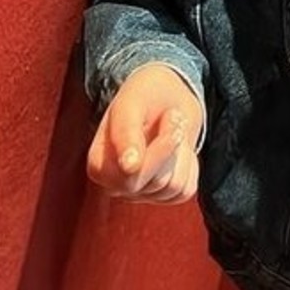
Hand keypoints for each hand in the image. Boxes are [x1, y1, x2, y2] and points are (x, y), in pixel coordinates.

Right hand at [86, 63, 202, 204]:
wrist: (167, 95)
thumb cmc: (144, 95)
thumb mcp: (131, 102)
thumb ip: (125, 132)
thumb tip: (129, 167)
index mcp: (99, 165)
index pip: (131, 176)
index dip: (158, 149)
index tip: (170, 114)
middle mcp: (116, 186)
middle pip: (156, 182)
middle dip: (171, 145)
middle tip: (174, 114)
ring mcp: (141, 193)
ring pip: (173, 187)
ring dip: (182, 151)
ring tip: (174, 126)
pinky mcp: (164, 195)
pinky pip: (185, 190)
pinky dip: (190, 164)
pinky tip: (179, 148)